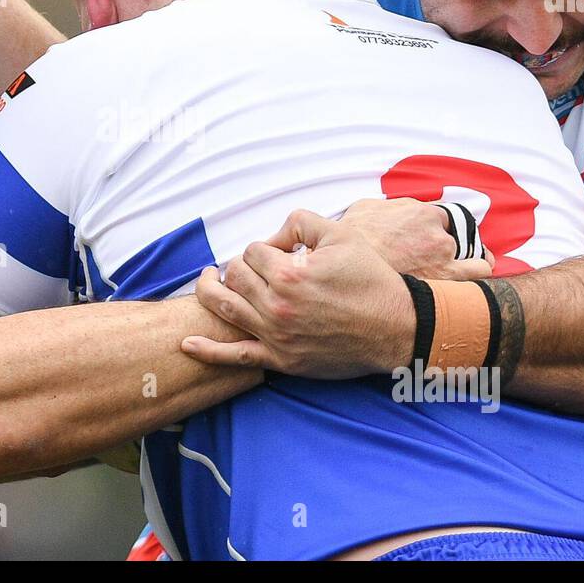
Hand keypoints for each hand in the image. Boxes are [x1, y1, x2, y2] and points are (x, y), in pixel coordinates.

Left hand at [185, 208, 420, 377]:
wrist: (396, 328)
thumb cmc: (370, 280)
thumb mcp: (341, 235)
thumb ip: (300, 222)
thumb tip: (274, 236)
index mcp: (290, 274)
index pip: (252, 251)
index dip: (264, 247)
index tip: (282, 252)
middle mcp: (277, 306)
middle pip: (234, 276)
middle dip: (240, 266)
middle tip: (253, 266)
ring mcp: (276, 336)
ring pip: (224, 307)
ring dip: (210, 291)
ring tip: (207, 281)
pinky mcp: (280, 361)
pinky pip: (235, 357)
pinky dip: (207, 351)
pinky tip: (187, 343)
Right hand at [335, 198, 493, 279]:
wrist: (346, 270)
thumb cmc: (352, 240)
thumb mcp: (364, 209)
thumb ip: (387, 207)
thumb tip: (391, 208)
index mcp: (419, 212)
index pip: (442, 216)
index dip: (438, 227)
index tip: (434, 236)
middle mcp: (436, 231)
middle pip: (455, 234)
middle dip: (448, 243)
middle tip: (435, 255)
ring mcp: (444, 255)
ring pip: (471, 251)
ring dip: (464, 256)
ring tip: (453, 268)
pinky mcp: (447, 277)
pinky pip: (480, 269)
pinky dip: (481, 267)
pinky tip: (475, 272)